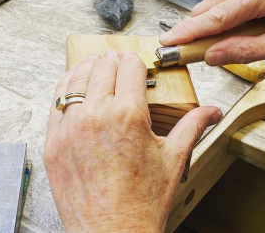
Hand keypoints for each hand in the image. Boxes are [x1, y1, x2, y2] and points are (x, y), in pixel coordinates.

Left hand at [44, 51, 221, 231]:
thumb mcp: (172, 160)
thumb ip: (192, 127)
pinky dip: (63, 90)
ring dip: (86, 68)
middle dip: (113, 60)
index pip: (130, 67)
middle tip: (118, 61)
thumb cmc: (141, 204)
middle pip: (102, 67)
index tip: (137, 63)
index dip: (136, 61)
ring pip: (74, 79)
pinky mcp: (53, 143)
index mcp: (128, 115)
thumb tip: (211, 112)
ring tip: (93, 64)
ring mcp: (70, 128)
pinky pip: (54, 103)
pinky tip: (70, 87)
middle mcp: (96, 116)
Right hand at [159, 0, 264, 65]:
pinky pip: (227, 2)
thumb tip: (211, 56)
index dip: (191, 30)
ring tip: (202, 48)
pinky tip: (222, 36)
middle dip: (194, 29)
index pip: (220, 14)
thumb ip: (247, 50)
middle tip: (177, 52)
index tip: (168, 41)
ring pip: (216, 4)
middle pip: (212, 7)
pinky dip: (220, 20)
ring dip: (208, 26)